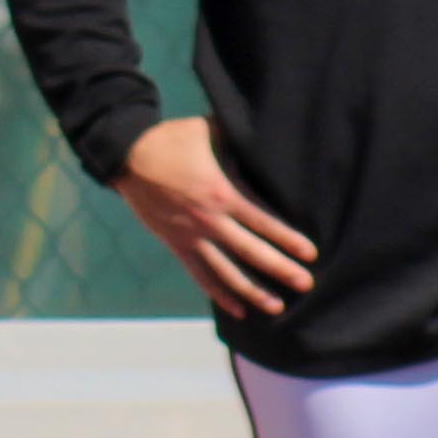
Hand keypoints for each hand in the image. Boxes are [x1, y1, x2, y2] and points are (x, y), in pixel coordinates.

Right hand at [114, 117, 320, 316]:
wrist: (127, 156)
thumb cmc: (172, 140)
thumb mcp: (209, 132)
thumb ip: (239, 138)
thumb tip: (268, 128)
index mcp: (220, 193)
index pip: (261, 221)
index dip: (287, 238)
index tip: (310, 253)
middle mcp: (208, 221)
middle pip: (250, 251)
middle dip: (279, 268)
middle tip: (306, 283)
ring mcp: (190, 236)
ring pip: (225, 272)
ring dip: (252, 291)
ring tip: (277, 307)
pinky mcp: (176, 244)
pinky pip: (200, 274)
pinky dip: (219, 293)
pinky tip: (239, 309)